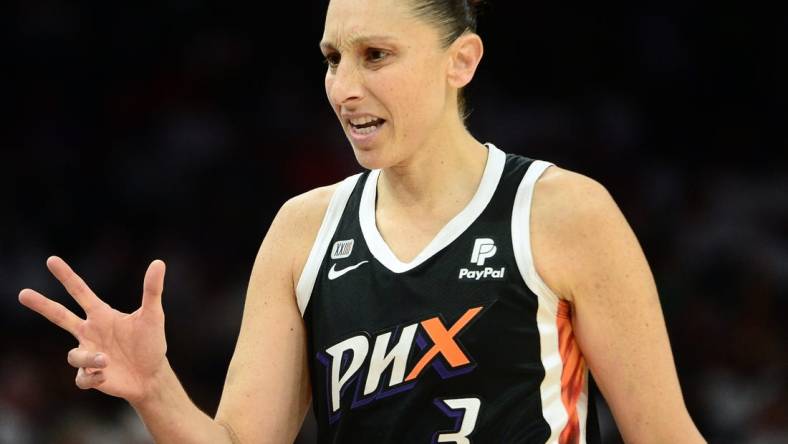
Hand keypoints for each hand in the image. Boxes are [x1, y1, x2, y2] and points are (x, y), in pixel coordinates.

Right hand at [19, 256, 167, 403]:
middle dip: (42, 305)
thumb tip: (158, 262)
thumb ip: (152, 290)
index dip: (66, 276)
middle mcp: (90, 332)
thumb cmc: (151, 343)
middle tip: (23, 293)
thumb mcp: (153, 315)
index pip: (80, 291)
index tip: (52, 260)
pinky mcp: (91, 376)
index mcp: (102, 315)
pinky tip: (105, 375)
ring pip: (74, 355)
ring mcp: (88, 354)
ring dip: (89, 358)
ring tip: (106, 360)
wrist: (152, 375)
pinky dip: (91, 377)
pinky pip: (82, 377)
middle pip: (60, 316)